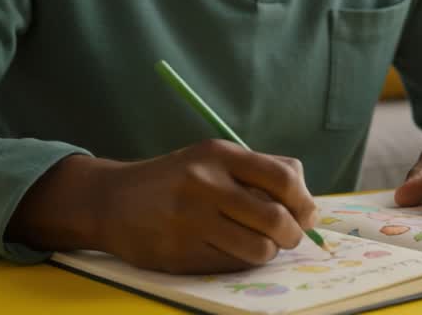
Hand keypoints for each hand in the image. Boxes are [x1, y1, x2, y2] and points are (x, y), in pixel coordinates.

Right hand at [9, 140, 317, 274]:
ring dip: (269, 252)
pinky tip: (230, 250)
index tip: (306, 213)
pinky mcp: (180, 252)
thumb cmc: (177, 179)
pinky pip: (231, 264)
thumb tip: (309, 204)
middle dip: (293, 234)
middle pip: (276, 218)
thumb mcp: (213, 159)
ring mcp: (192, 220)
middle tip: (289, 236)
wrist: (113, 201)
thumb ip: (260, 171)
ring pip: (258, 248)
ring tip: (260, 244)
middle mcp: (206, 184)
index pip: (283, 178)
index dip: (304, 201)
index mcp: (220, 155)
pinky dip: (241, 261)